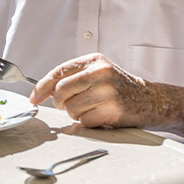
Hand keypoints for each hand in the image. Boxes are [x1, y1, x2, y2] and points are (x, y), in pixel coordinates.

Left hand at [30, 53, 152, 128]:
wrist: (149, 99)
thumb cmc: (118, 86)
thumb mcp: (97, 72)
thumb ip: (73, 77)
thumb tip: (44, 91)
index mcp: (93, 61)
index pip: (58, 72)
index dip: (42, 86)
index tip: (34, 97)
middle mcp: (100, 73)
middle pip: (61, 91)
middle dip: (59, 102)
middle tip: (67, 105)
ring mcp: (107, 92)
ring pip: (71, 108)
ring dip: (75, 113)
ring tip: (88, 109)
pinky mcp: (112, 110)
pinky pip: (84, 121)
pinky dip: (87, 122)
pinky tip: (98, 116)